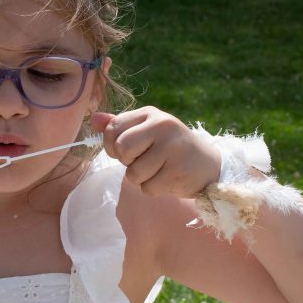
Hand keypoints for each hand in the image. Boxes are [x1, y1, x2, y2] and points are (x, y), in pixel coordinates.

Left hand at [91, 108, 220, 197]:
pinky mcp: (177, 171)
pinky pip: (147, 188)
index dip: (112, 145)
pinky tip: (167, 179)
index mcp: (150, 113)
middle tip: (142, 161)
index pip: (113, 127)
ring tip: (158, 170)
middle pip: (122, 148)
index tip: (125, 151)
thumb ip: (120, 126)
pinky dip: (153, 189)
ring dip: (141, 178)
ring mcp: (172, 148)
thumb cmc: (170, 147)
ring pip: (133, 173)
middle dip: (127, 161)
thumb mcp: (147, 131)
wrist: (208, 165)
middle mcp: (162, 126)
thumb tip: (93, 119)